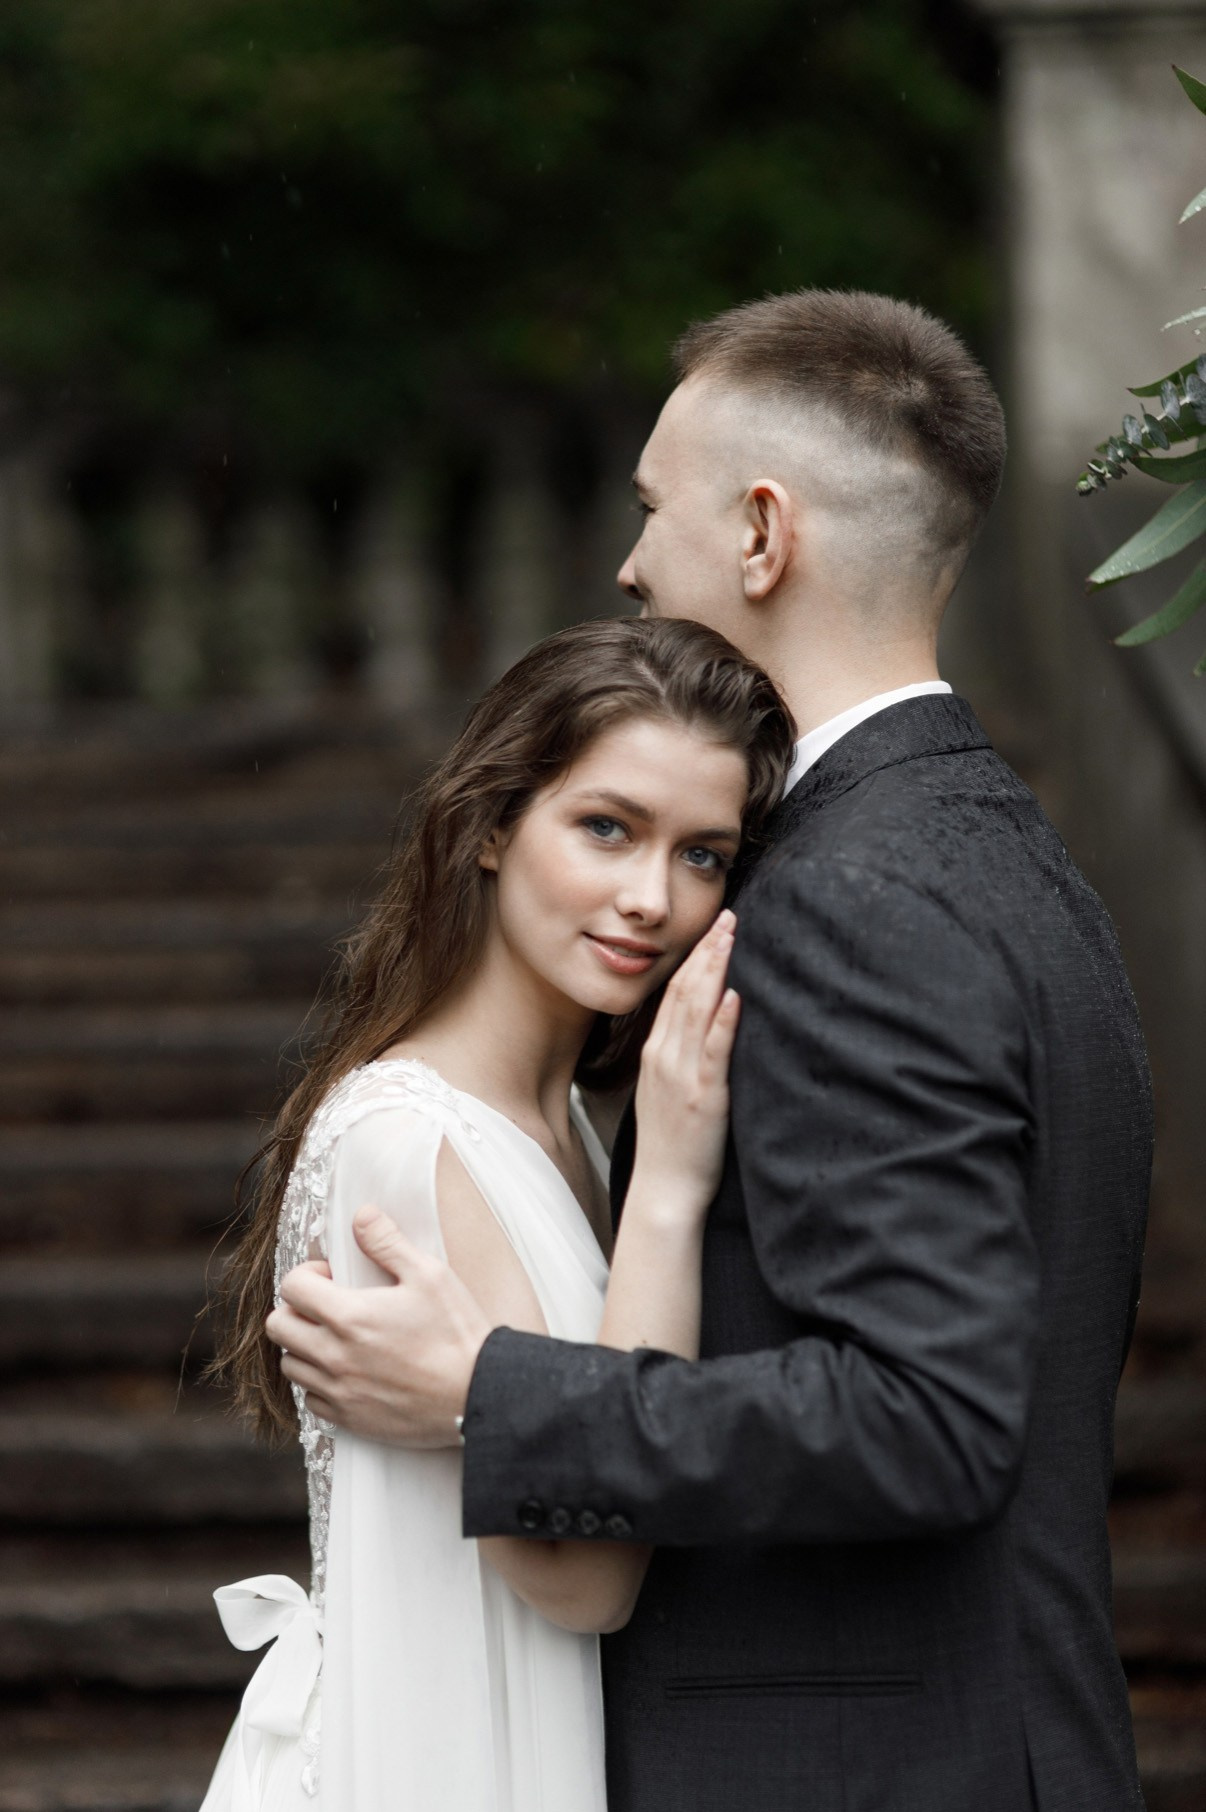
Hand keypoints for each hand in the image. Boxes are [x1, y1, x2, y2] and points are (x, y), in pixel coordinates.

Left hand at [264, 1206, 491, 1446]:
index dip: (308, 1273)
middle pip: (278, 1327)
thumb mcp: (429, 1275)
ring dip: (305, 1347)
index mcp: (349, 1316)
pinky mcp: (349, 1419)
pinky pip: (310, 1400)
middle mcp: (334, 1356)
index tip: (332, 1276)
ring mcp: (339, 1391)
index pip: (291, 1287)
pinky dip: (320, 1383)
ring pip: (290, 1365)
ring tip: (336, 1339)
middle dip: (296, 1309)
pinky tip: (348, 1372)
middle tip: (328, 1306)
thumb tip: (361, 1215)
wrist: (478, 1395)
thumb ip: (388, 1242)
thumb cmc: (456, 1333)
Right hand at [631, 909, 739, 1217]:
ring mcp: (682, 1076)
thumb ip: (680, 1055)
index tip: (713, 928)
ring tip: (731, 937)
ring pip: (697, 1011)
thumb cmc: (672, 1145)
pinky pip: (713, 1053)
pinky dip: (723, 1022)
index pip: (675, 992)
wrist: (664, 1190)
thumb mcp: (666, 1090)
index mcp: (657, 1053)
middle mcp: (665, 1057)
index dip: (695, 956)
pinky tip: (734, 996)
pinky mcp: (703, 1098)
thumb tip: (703, 1025)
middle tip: (728, 915)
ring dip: (716, 971)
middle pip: (685, 991)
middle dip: (708, 950)